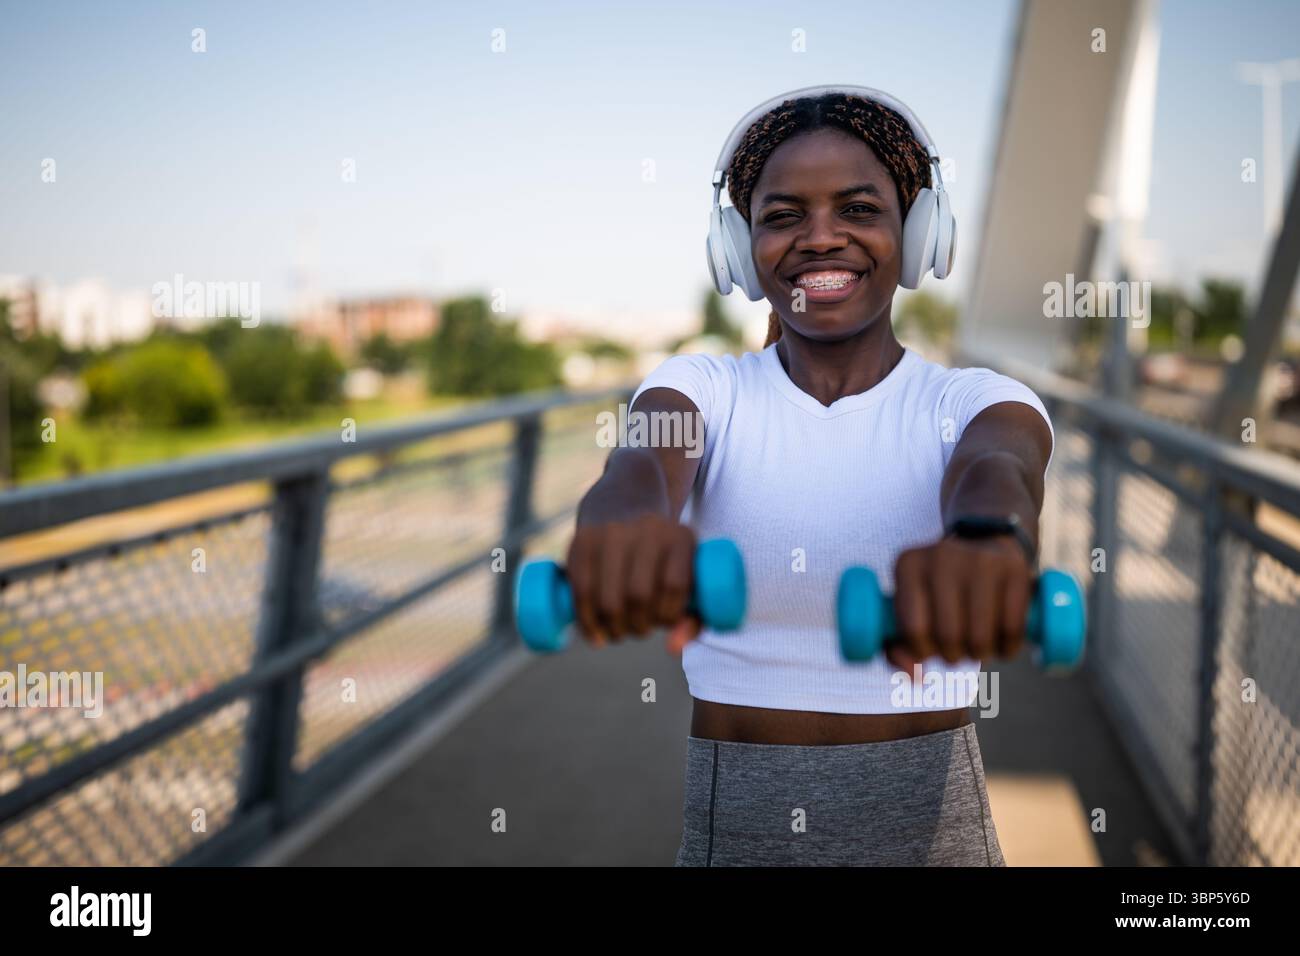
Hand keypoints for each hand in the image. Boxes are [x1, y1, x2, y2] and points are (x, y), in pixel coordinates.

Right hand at [566, 514, 701, 652]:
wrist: (634, 532)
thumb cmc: (667, 569)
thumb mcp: (690, 589)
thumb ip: (692, 620)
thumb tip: (673, 647)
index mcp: (679, 538)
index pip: (673, 585)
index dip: (667, 615)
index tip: (663, 622)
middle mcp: (646, 528)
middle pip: (638, 594)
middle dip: (638, 625)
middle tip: (638, 630)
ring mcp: (611, 532)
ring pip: (608, 598)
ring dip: (613, 627)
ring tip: (618, 631)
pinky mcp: (583, 539)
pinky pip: (582, 591)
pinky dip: (587, 620)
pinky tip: (595, 631)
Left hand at [889, 534, 1032, 674]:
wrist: (983, 546)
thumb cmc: (939, 591)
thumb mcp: (910, 608)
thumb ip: (897, 646)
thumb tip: (914, 675)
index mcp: (908, 565)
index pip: (913, 629)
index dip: (923, 652)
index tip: (930, 649)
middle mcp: (942, 556)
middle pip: (949, 636)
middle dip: (953, 656)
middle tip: (957, 650)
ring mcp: (980, 560)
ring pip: (980, 637)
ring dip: (980, 655)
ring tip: (978, 647)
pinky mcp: (1014, 569)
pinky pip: (1012, 629)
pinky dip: (1007, 649)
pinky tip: (1002, 644)